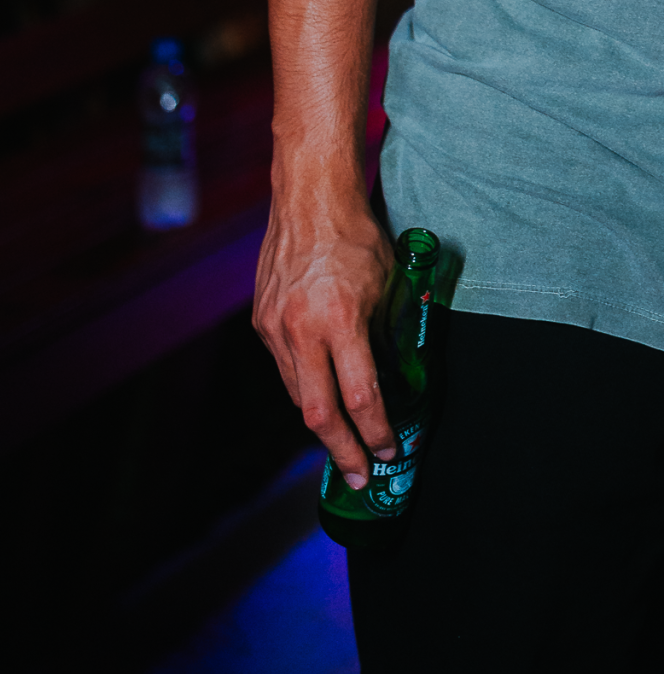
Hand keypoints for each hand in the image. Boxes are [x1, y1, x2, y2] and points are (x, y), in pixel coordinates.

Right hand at [254, 184, 397, 485]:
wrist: (309, 197)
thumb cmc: (355, 234)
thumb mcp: (386, 282)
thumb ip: (385, 330)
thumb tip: (393, 372)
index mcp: (340, 320)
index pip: (361, 396)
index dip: (376, 432)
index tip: (389, 451)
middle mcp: (301, 330)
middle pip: (319, 415)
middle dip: (342, 452)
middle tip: (360, 476)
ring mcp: (275, 328)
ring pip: (298, 396)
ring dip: (322, 425)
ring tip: (343, 445)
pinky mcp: (261, 322)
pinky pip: (285, 369)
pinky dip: (305, 388)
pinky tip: (321, 395)